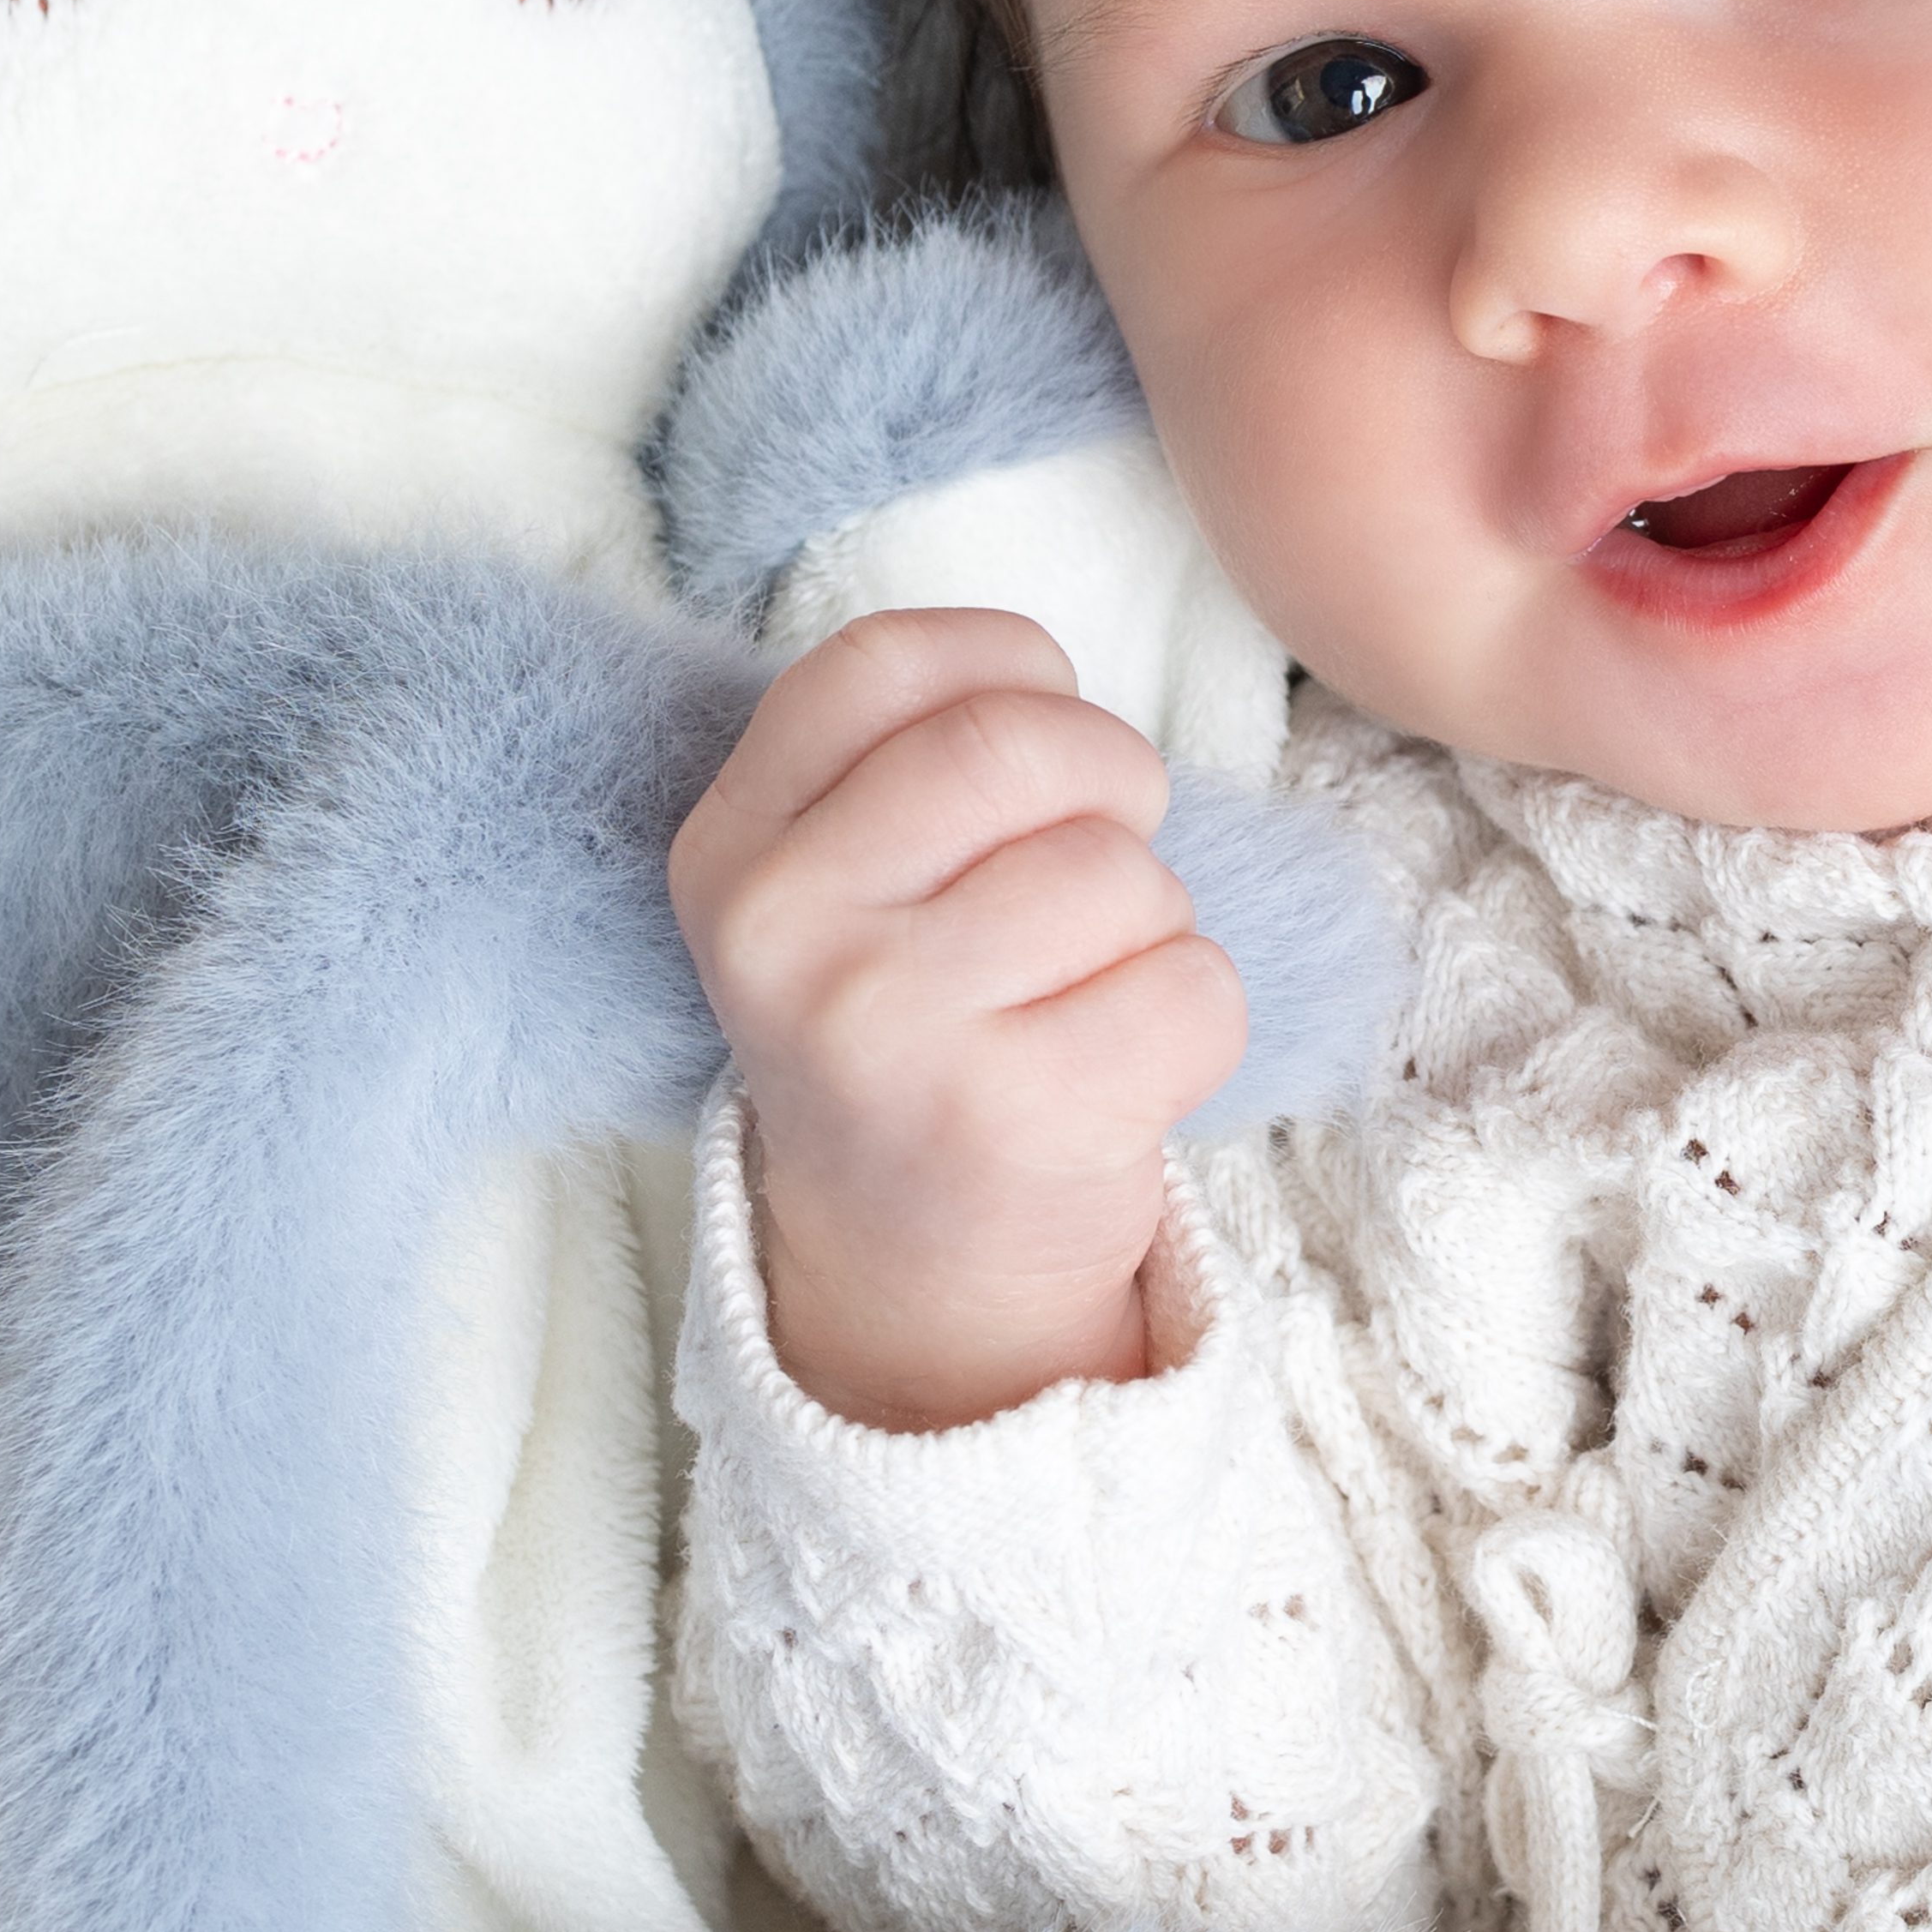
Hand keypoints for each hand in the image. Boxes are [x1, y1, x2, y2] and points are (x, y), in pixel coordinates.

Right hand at [667, 607, 1243, 1433]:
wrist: (910, 1268)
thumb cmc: (916, 1031)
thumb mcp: (840, 888)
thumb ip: (903, 761)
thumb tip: (1044, 677)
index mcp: (733, 851)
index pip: (884, 663)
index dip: (1007, 666)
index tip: (1038, 720)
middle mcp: (786, 935)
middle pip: (1017, 746)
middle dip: (1111, 778)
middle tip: (1108, 844)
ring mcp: (887, 1033)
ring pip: (1119, 872)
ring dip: (1153, 917)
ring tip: (1087, 986)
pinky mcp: (1008, 1121)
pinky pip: (1191, 986)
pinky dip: (1197, 1013)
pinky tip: (1122, 1063)